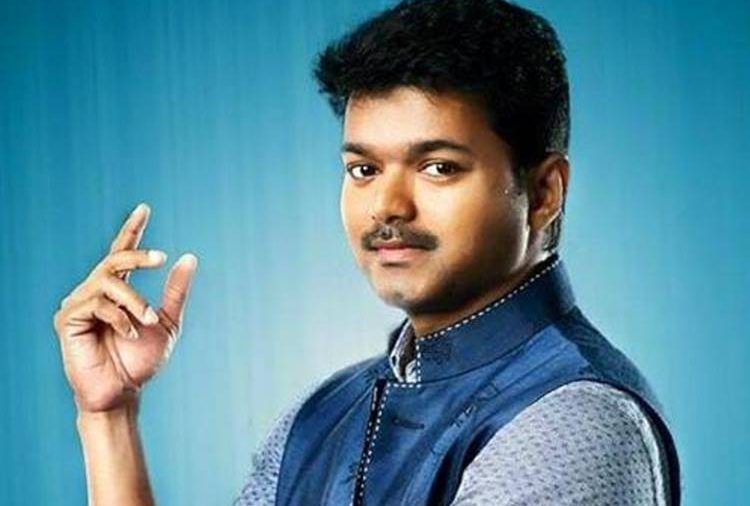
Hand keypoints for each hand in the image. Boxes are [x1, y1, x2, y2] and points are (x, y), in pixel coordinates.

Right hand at [53, 203, 197, 412]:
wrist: (124, 393)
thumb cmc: (141, 361)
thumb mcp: (167, 323)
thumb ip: (175, 291)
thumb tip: (188, 257)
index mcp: (117, 291)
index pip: (122, 252)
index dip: (132, 230)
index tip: (145, 208)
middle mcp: (95, 292)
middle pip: (115, 259)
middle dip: (139, 255)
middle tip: (162, 258)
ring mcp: (79, 304)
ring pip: (108, 282)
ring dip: (135, 300)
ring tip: (149, 320)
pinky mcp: (67, 319)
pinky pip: (97, 304)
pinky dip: (120, 318)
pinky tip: (129, 334)